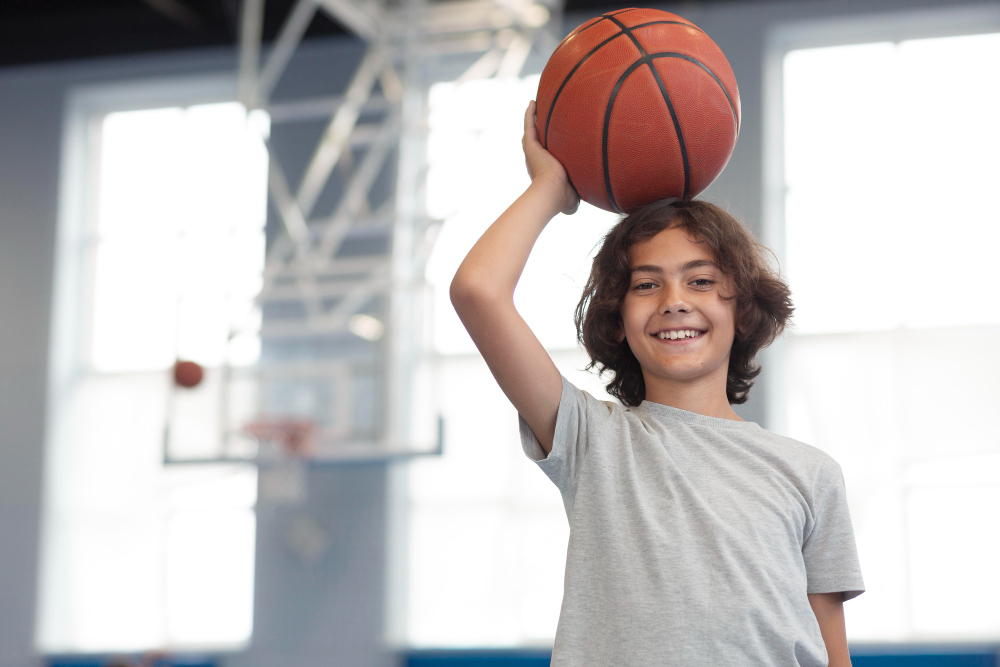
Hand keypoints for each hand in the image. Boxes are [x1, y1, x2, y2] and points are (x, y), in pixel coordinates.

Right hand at [523, 100, 579, 215]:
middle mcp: (536, 161)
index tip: (556, 141)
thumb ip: (577, 196)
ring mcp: (532, 152)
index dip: (549, 149)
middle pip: (537, 141)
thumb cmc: (563, 198)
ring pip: (532, 132)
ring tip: (536, 106)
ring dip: (533, 120)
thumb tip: (586, 198)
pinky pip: (529, 126)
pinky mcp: (531, 146)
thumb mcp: (573, 199)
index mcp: (544, 171)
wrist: (552, 192)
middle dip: (539, 131)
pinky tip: (532, 103)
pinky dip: (529, 114)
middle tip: (543, 119)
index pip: (546, 156)